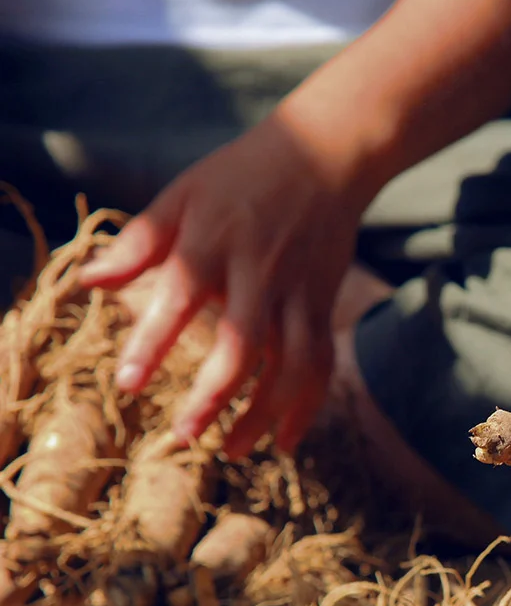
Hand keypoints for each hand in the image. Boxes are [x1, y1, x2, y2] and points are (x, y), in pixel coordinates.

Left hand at [78, 113, 365, 454]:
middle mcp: (260, 270)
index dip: (154, 341)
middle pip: (242, 344)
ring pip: (292, 365)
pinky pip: (321, 363)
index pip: (181, 294)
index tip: (129, 384)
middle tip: (185, 437)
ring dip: (265, 413)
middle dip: (215, 397)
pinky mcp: (324, 304)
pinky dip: (307, 405)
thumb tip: (89, 283)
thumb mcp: (184, 194)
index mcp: (215, 240)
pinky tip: (285, 437)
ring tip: (235, 450)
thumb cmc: (241, 176)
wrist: (325, 155)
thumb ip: (140, 242)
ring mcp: (299, 290)